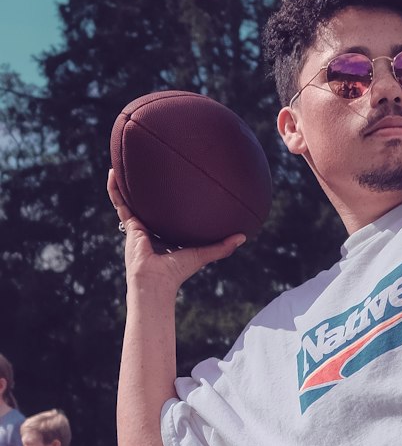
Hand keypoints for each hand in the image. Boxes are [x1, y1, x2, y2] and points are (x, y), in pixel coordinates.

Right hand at [107, 169, 245, 291]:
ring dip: (125, 184)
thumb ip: (222, 247)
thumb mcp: (202, 255)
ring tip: (122, 163)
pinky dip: (114, 188)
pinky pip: (120, 202)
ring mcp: (138, 226)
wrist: (156, 281)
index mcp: (165, 236)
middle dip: (146, 190)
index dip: (168, 205)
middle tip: (149, 170)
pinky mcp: (130, 224)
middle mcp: (150, 229)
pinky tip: (113, 172)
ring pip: (129, 200)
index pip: (166, 216)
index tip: (173, 190)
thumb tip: (244, 237)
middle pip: (148, 205)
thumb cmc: (177, 272)